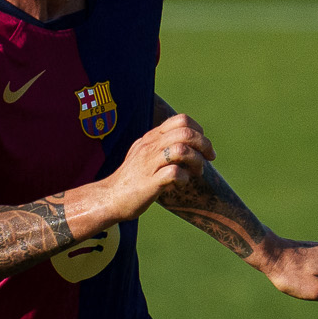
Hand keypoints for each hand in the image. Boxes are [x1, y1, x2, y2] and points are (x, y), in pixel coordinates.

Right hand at [89, 113, 214, 228]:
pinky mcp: (150, 182)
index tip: (203, 147)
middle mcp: (150, 147)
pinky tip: (181, 184)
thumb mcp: (143, 154)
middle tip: (208, 159)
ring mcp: (149, 163)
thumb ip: (160, 145)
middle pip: (186, 133)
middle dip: (204, 145)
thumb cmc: (130, 178)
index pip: (181, 120)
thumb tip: (186, 143)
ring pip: (182, 150)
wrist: (109, 198)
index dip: (198, 131)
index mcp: (151, 138)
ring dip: (196, 161)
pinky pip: (174, 173)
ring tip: (196, 172)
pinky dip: (184, 178)